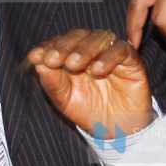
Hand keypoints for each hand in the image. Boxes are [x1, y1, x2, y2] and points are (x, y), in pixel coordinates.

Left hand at [27, 28, 152, 136]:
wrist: (116, 129)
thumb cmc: (89, 111)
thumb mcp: (65, 100)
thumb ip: (53, 82)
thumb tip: (38, 65)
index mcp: (73, 54)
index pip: (59, 42)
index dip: (47, 47)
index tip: (35, 57)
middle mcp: (92, 49)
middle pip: (78, 35)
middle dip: (63, 46)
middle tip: (52, 59)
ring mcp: (111, 52)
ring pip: (99, 37)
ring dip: (84, 49)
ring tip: (73, 65)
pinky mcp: (131, 59)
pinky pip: (121, 50)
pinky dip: (107, 58)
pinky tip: (96, 71)